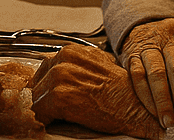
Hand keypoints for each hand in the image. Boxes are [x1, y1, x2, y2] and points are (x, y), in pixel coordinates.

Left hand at [29, 45, 163, 139]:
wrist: (137, 108)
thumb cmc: (122, 93)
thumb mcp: (98, 68)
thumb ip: (78, 68)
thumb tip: (61, 76)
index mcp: (72, 51)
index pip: (45, 68)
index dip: (46, 86)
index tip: (48, 97)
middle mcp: (64, 58)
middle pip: (37, 80)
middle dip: (42, 96)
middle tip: (53, 109)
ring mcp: (60, 75)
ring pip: (36, 96)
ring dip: (43, 109)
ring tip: (56, 117)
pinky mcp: (59, 96)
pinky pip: (39, 111)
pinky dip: (45, 119)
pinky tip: (56, 122)